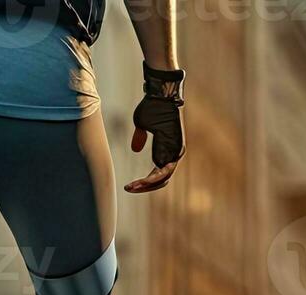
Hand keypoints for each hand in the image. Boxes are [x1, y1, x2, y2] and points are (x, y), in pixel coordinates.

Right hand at [125, 72, 184, 192]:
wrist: (161, 94)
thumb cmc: (152, 106)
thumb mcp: (142, 125)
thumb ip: (140, 138)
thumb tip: (135, 149)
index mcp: (165, 150)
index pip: (156, 175)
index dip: (143, 183)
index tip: (128, 186)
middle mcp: (173, 153)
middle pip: (161, 180)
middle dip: (144, 187)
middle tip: (129, 189)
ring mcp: (176, 151)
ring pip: (164, 178)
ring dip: (147, 185)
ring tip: (133, 187)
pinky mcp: (177, 149)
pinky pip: (166, 170)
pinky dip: (154, 178)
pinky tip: (142, 181)